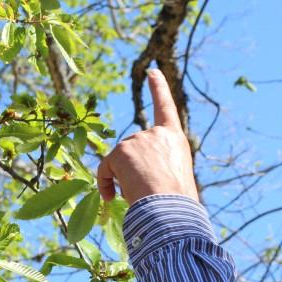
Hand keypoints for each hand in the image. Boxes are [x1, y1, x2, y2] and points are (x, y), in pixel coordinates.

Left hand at [96, 68, 198, 204]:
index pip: (166, 108)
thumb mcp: (175, 177)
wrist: (170, 210)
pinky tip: (110, 196)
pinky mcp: (121, 151)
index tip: (152, 71)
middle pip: (132, 150)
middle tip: (145, 192)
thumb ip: (158, 166)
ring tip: (141, 195)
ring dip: (122, 179)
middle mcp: (157, 134)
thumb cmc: (176, 203)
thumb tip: (134, 180)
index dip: (158, 89)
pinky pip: (105, 169)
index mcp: (175, 139)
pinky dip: (104, 182)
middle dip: (132, 171)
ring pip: (119, 161)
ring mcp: (137, 140)